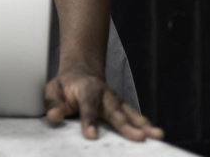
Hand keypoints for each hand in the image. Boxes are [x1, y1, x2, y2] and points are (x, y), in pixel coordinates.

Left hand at [44, 65, 162, 140]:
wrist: (81, 72)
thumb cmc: (66, 85)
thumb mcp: (53, 90)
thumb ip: (54, 103)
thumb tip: (53, 116)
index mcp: (86, 90)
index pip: (88, 106)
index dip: (89, 120)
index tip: (91, 135)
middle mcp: (105, 94)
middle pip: (115, 111)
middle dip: (127, 126)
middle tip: (138, 138)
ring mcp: (116, 100)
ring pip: (130, 113)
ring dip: (143, 125)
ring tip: (156, 136)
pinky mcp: (122, 106)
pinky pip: (135, 116)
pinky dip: (145, 125)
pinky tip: (155, 135)